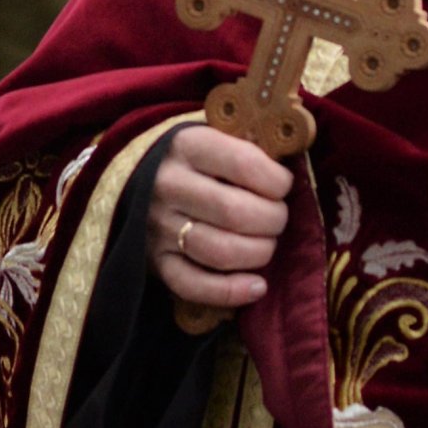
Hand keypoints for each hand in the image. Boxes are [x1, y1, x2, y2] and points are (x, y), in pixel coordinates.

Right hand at [147, 123, 291, 315]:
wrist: (132, 175)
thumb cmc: (190, 157)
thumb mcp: (212, 135)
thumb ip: (248, 148)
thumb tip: (295, 170)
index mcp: (186, 146)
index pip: (244, 164)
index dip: (277, 181)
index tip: (283, 185)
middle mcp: (168, 185)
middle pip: (236, 213)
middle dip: (273, 220)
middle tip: (277, 218)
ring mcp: (158, 227)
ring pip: (220, 252)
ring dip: (259, 253)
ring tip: (266, 243)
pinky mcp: (155, 260)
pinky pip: (193, 285)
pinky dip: (231, 291)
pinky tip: (258, 285)